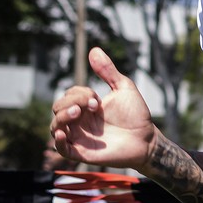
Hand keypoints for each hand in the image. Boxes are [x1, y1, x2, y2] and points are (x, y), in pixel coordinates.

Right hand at [50, 47, 156, 171]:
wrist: (147, 139)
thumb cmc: (136, 115)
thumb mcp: (124, 88)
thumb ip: (108, 71)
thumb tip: (94, 50)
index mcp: (87, 106)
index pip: (69, 95)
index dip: (79, 94)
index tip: (97, 99)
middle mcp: (80, 121)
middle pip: (58, 108)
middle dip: (70, 103)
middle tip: (92, 106)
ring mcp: (79, 137)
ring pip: (55, 126)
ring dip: (62, 118)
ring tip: (77, 113)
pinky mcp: (82, 153)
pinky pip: (61, 149)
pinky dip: (58, 142)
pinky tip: (63, 133)